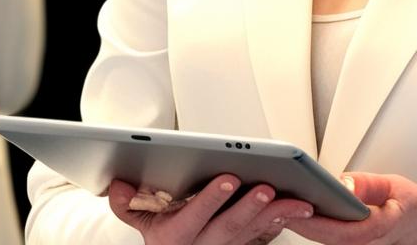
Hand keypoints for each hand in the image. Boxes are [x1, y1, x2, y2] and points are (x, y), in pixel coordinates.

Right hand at [109, 174, 313, 244]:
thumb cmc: (162, 235)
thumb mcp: (139, 221)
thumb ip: (126, 204)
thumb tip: (118, 186)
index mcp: (174, 237)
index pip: (193, 219)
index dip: (211, 199)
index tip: (227, 178)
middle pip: (229, 228)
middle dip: (249, 207)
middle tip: (267, 188)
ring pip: (252, 233)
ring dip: (276, 216)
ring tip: (297, 202)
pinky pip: (263, 237)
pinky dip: (280, 223)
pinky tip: (296, 211)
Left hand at [283, 172, 416, 244]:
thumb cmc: (416, 211)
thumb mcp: (400, 188)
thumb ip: (370, 185)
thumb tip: (345, 184)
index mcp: (376, 230)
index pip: (337, 230)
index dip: (311, 219)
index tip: (290, 203)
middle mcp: (362, 243)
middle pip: (321, 235)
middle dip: (296, 216)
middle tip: (272, 194)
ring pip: (321, 236)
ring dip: (299, 218)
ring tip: (277, 194)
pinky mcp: (350, 243)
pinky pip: (326, 235)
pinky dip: (310, 220)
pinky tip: (295, 203)